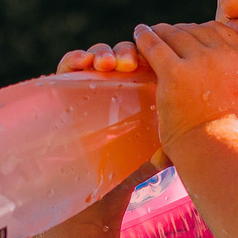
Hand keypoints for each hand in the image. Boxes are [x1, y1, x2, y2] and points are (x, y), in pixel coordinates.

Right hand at [55, 39, 167, 217]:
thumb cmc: (134, 164)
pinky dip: (75, 57)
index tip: (152, 61)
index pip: (151, 58)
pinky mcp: (67, 84)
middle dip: (127, 51)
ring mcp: (93, 79)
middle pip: (126, 52)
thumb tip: (167, 154)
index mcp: (146, 86)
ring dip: (103, 52)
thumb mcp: (157, 152)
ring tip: (106, 64)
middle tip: (128, 64)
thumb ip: (170, 149)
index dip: (152, 53)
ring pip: (100, 53)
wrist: (103, 185)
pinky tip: (81, 62)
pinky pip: (70, 63)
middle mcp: (120, 78)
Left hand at [133, 22, 237, 153]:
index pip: (218, 29)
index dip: (199, 30)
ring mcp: (198, 61)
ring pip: (173, 34)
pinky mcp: (174, 72)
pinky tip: (138, 33)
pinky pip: (154, 45)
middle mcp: (221, 55)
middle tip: (163, 36)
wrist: (217, 152)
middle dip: (177, 32)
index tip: (187, 35)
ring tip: (148, 33)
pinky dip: (144, 37)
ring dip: (159, 32)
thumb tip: (217, 80)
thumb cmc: (226, 136)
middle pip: (193, 30)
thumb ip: (230, 81)